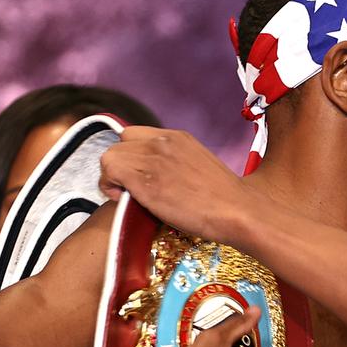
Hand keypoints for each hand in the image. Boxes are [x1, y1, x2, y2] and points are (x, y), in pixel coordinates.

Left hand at [99, 127, 254, 243]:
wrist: (237, 210)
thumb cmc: (224, 200)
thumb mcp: (199, 167)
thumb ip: (176, 163)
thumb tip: (157, 175)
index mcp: (178, 137)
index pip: (136, 135)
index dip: (133, 156)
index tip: (141, 176)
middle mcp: (163, 141)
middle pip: (120, 143)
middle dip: (121, 165)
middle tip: (130, 188)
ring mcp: (153, 157)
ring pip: (110, 156)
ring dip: (113, 177)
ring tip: (127, 196)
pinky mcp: (143, 177)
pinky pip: (109, 170)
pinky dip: (109, 186)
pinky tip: (125, 200)